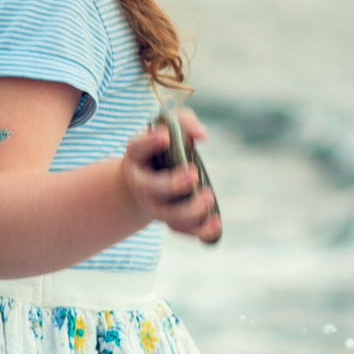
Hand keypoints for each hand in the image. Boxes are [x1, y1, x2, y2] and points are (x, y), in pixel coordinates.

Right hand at [120, 111, 220, 242]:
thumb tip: (202, 135)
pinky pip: (182, 230)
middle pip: (152, 188)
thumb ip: (184, 122)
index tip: (165, 137)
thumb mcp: (171, 127)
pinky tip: (216, 223)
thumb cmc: (163, 147)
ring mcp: (154, 204)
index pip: (137, 147)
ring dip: (189, 210)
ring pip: (167, 215)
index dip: (149, 142)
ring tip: (209, 197)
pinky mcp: (169, 219)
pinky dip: (200, 230)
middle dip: (173, 184)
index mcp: (137, 155)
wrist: (146, 177)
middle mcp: (142, 182)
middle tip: (193, 174)